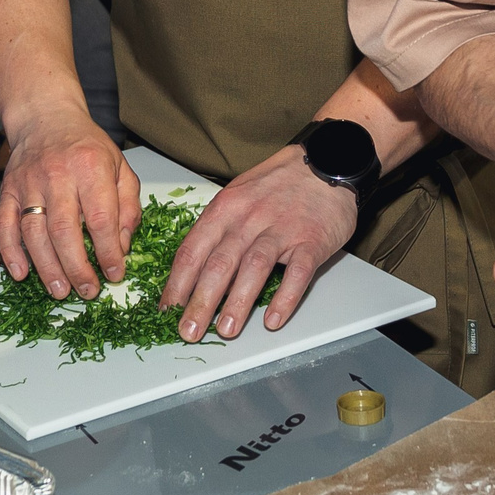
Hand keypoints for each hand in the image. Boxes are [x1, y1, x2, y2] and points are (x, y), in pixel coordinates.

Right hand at [0, 108, 141, 301]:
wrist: (46, 119)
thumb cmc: (86, 147)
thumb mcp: (120, 168)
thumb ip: (127, 207)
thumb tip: (121, 246)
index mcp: (90, 168)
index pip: (101, 219)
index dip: (108, 252)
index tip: (114, 273)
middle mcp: (58, 175)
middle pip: (64, 231)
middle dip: (77, 267)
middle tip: (87, 291)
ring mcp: (29, 184)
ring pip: (34, 233)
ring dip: (46, 267)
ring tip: (60, 290)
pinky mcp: (8, 191)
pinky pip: (4, 225)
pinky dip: (9, 252)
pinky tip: (20, 273)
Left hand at [157, 144, 358, 340]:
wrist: (327, 162)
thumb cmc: (278, 183)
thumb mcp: (238, 194)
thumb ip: (216, 228)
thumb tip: (189, 269)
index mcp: (226, 208)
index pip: (193, 250)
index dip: (177, 283)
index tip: (167, 310)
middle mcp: (250, 218)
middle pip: (219, 264)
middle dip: (200, 302)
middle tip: (189, 331)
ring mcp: (283, 229)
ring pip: (255, 268)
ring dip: (238, 302)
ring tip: (226, 330)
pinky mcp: (313, 241)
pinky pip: (297, 273)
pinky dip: (285, 298)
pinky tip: (273, 319)